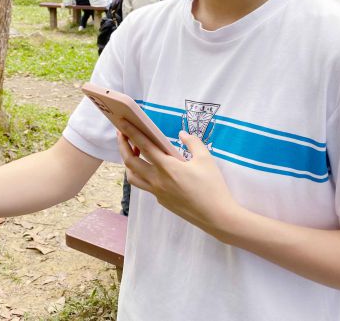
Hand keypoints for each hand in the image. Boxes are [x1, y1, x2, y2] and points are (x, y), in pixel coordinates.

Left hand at [116, 121, 243, 238]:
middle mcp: (157, 181)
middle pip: (130, 162)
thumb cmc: (213, 187)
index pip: (144, 146)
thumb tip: (182, 134)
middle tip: (122, 134)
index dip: (131, 132)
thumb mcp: (206, 159)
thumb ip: (193, 143)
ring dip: (129, 163)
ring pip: (133, 177)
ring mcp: (157, 193)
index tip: (122, 122)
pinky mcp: (162, 201)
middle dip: (122, 146)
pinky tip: (153, 168)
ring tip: (134, 152)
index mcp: (167, 167)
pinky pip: (145, 186)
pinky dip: (143, 174)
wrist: (217, 217)